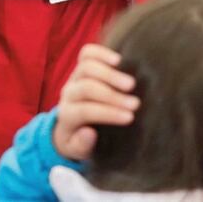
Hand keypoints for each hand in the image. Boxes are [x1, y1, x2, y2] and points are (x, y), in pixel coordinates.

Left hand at [52, 44, 138, 161]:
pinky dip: (102, 53)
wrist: (71, 124)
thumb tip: (89, 133)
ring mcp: (75, 76)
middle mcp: (68, 93)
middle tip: (136, 103)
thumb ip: (81, 145)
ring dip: (111, 75)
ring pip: (87, 67)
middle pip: (87, 88)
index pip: (85, 111)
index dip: (108, 113)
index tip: (130, 117)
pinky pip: (88, 53)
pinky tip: (120, 60)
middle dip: (112, 96)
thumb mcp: (78, 150)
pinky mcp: (83, 65)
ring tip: (132, 84)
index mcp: (66, 115)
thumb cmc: (81, 139)